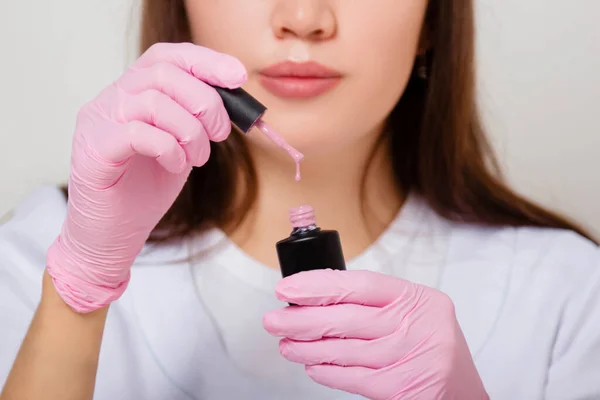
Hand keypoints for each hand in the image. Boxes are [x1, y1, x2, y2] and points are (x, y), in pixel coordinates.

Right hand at [46, 42, 246, 312]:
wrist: (112, 235)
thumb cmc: (145, 190)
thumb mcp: (182, 146)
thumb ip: (197, 120)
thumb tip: (233, 99)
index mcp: (132, 93)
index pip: (165, 56)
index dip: (205, 61)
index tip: (239, 76)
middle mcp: (110, 100)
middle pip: (163, 73)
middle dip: (205, 102)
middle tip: (220, 134)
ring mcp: (97, 122)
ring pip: (154, 102)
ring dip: (191, 132)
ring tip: (198, 159)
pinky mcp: (94, 151)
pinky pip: (138, 134)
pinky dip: (170, 149)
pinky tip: (176, 166)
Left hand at [263, 270, 488, 399]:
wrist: (462, 392)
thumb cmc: (429, 345)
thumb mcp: (413, 312)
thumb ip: (374, 304)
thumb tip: (316, 298)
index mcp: (418, 299)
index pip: (361, 284)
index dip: (319, 285)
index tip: (288, 288)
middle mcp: (416, 326)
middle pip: (346, 318)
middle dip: (301, 318)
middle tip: (273, 319)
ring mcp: (409, 358)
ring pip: (343, 350)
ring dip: (307, 347)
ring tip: (285, 344)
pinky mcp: (401, 389)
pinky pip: (352, 378)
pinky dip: (326, 371)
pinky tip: (312, 365)